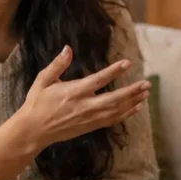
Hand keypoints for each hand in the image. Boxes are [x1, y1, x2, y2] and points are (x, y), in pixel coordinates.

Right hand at [17, 46, 149, 146]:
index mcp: (73, 92)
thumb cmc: (37, 103)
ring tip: (146, 93)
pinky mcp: (90, 126)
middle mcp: (84, 106)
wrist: (33, 130)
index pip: (98, 80)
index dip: (114, 71)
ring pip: (116, 111)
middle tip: (146, 83)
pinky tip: (136, 107)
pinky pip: (112, 120)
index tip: (128, 63)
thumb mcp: (43, 80)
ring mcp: (88, 118)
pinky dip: (126, 114)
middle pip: (114, 99)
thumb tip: (68, 48)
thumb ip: (57, 64)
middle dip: (132, 91)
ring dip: (132, 102)